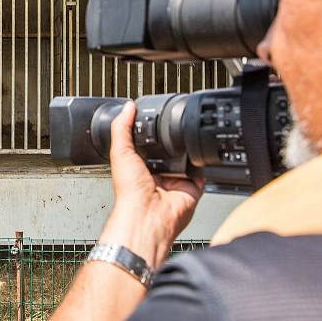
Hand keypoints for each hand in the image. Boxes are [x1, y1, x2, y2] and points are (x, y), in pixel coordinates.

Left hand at [99, 101, 203, 266]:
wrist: (148, 213)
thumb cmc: (129, 191)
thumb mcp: (120, 151)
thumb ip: (122, 128)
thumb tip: (127, 108)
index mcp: (139, 165)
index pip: (148, 144)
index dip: (151, 132)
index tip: (156, 118)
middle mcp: (158, 173)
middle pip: (169, 151)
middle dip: (172, 141)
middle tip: (173, 128)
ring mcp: (175, 180)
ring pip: (186, 159)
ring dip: (187, 150)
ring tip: (186, 139)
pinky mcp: (191, 188)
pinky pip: (201, 172)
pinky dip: (202, 164)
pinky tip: (198, 156)